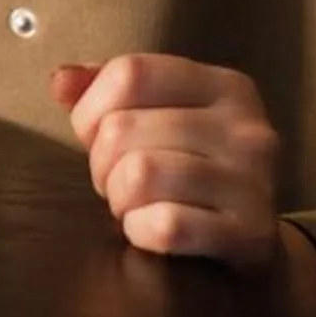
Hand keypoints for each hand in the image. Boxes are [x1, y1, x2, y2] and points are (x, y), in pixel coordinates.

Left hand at [52, 52, 283, 272]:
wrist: (253, 242)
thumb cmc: (193, 171)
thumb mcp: (161, 116)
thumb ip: (109, 90)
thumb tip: (62, 81)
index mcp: (225, 87)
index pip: (129, 74)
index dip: (90, 110)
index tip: (94, 137)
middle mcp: (246, 128)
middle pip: (122, 129)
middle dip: (101, 164)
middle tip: (120, 182)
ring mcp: (253, 181)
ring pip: (139, 174)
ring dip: (119, 199)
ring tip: (136, 205)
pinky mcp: (250, 233)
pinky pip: (165, 226)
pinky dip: (141, 231)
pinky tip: (151, 231)